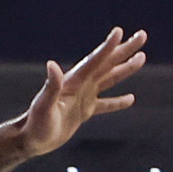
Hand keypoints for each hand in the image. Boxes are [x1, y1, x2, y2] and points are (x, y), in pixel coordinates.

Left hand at [20, 27, 146, 155]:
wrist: (30, 140)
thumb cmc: (35, 123)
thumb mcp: (44, 105)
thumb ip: (51, 86)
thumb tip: (51, 64)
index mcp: (72, 82)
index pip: (94, 61)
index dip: (108, 47)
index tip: (119, 31)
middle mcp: (79, 86)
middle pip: (107, 64)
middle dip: (124, 50)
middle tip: (142, 35)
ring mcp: (82, 98)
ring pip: (109, 79)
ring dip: (125, 68)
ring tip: (142, 57)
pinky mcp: (83, 111)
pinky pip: (105, 104)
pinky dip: (117, 101)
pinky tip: (131, 98)